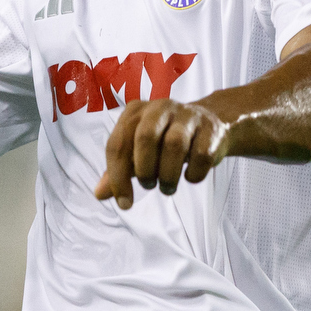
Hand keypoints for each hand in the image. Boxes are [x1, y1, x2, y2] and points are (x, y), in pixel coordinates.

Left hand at [94, 99, 228, 210]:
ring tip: (168, 187)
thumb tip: (99, 194)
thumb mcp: (138, 152)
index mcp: (135, 112)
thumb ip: (118, 171)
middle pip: (146, 137)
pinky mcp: (211, 128)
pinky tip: (189, 177)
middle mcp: (160, 107)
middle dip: (145, 169)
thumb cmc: (165, 139)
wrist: (210, 124)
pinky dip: (193, 174)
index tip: (125, 203)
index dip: (118, 178)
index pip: (117, 144)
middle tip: (149, 185)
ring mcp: (188, 115)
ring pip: (175, 145)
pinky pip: (201, 156)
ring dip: (168, 175)